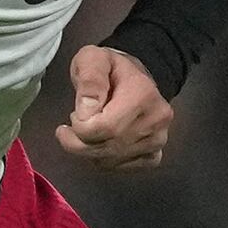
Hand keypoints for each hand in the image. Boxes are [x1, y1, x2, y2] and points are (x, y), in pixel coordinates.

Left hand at [55, 48, 176, 171]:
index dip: (80, 128)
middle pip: (107, 147)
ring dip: (89, 151)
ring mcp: (158, 140)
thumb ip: (89, 80)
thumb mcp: (92, 59)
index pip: (105, 127)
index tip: (72, 116)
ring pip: (111, 161)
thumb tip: (86, 111)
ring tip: (87, 131)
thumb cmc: (109, 68)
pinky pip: (121, 167)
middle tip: (69, 129)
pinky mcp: (154, 154)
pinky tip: (101, 143)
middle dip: (78, 143)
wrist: (134, 78)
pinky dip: (104, 159)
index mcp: (143, 94)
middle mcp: (156, 120)